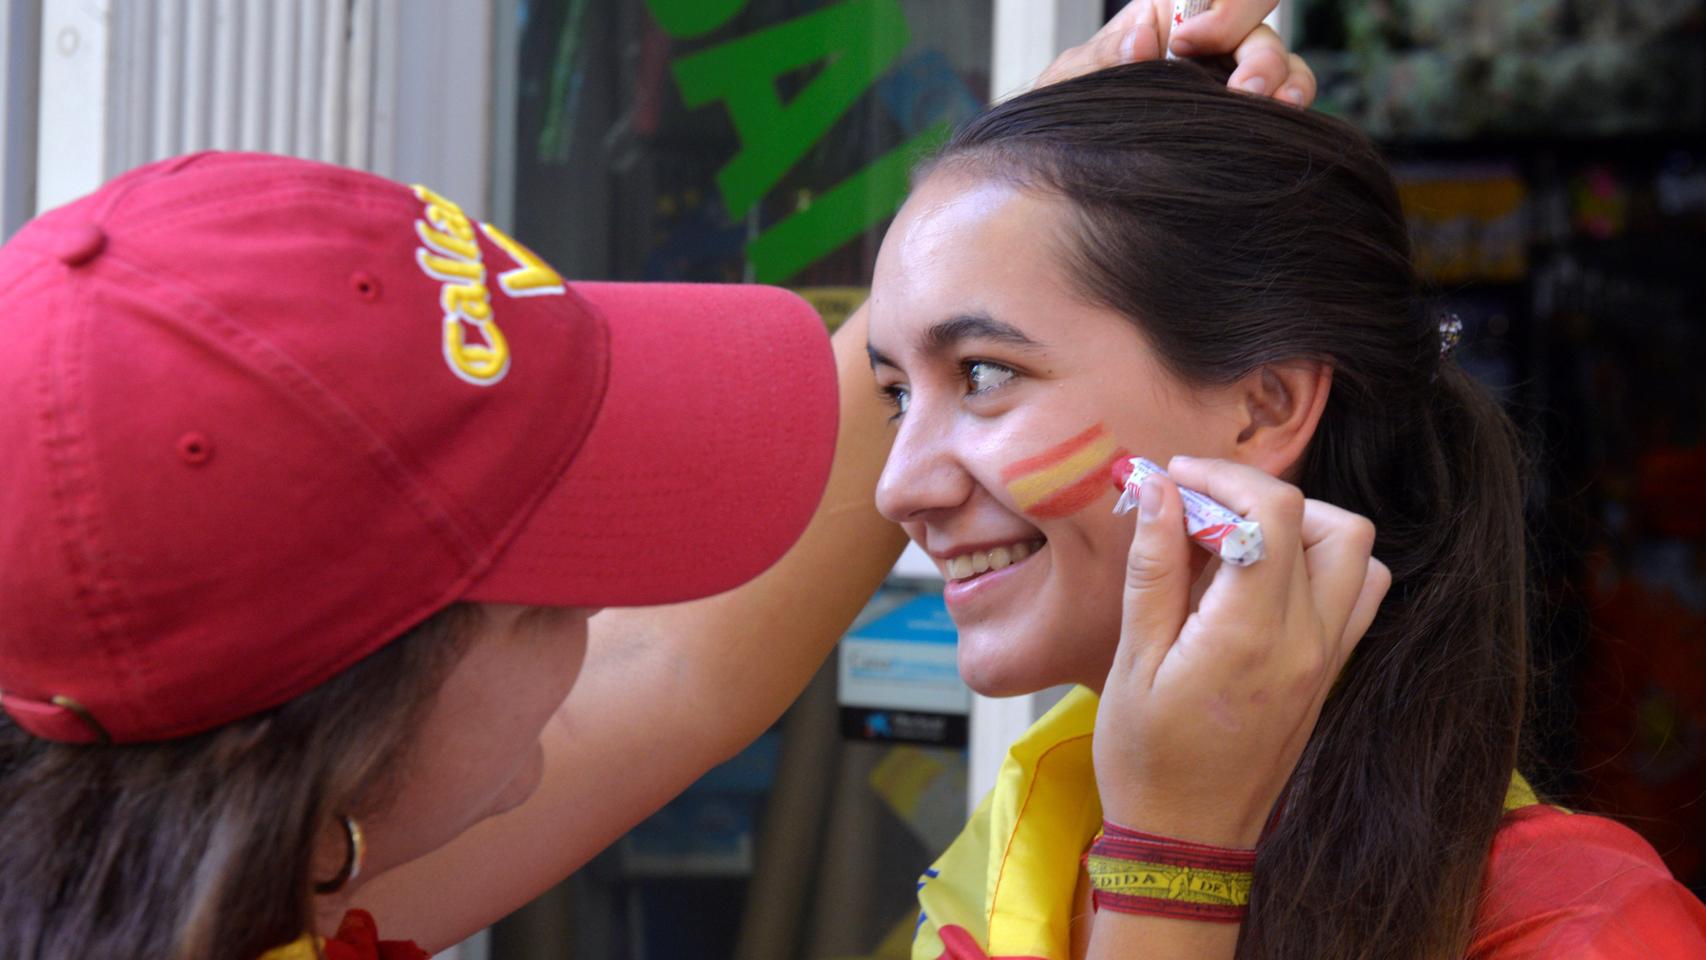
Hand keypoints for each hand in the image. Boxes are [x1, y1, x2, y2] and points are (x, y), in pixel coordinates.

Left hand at [1033, 0, 1317, 106]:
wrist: (1069, 173)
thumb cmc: (1071, 113)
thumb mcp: (1071, 82)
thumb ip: (1101, 57)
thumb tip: (1142, 38)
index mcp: (1167, 13)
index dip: (1218, 12)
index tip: (1186, 44)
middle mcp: (1206, 38)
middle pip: (1255, 24)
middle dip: (1258, 55)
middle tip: (1243, 92)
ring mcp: (1229, 75)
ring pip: (1278, 61)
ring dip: (1285, 80)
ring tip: (1278, 107)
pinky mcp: (1243, 114)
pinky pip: (1283, 96)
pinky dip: (1292, 102)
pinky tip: (1285, 120)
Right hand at [1092, 457, 1388, 846]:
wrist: (1187, 840)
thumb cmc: (1146, 759)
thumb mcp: (1132, 661)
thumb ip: (1153, 568)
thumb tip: (1159, 488)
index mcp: (1253, 635)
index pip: (1274, 513)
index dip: (1225, 478)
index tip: (1175, 479)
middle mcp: (1308, 641)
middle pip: (1329, 523)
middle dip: (1262, 495)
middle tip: (1202, 507)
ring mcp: (1327, 659)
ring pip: (1355, 554)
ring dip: (1301, 527)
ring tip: (1235, 540)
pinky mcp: (1329, 673)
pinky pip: (1356, 594)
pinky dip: (1319, 565)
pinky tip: (1260, 579)